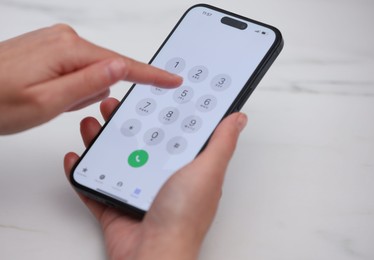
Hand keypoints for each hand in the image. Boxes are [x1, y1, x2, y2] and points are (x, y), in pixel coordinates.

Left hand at [0, 24, 181, 133]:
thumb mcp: (48, 102)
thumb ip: (88, 84)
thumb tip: (121, 68)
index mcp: (68, 51)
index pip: (122, 65)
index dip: (150, 75)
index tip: (172, 79)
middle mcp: (64, 40)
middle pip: (104, 70)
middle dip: (94, 93)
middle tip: (64, 106)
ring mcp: (55, 43)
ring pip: (89, 73)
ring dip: (78, 92)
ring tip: (49, 100)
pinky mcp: (49, 49)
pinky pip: (75, 70)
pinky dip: (69, 86)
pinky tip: (47, 92)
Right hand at [64, 98, 246, 259]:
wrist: (153, 255)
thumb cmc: (183, 217)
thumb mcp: (207, 171)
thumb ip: (221, 143)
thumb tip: (237, 119)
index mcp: (184, 168)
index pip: (172, 133)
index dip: (161, 112)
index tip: (150, 94)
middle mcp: (160, 177)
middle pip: (139, 142)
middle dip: (124, 122)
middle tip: (113, 106)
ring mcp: (136, 191)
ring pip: (115, 159)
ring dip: (101, 140)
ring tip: (92, 123)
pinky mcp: (115, 205)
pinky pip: (95, 185)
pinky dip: (84, 171)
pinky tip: (76, 157)